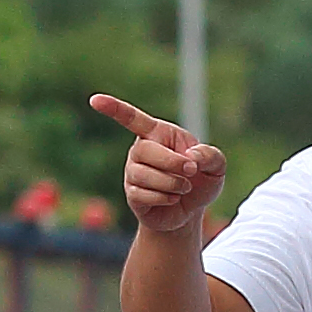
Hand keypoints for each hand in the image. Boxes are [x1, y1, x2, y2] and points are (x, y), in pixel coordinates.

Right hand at [98, 93, 224, 234]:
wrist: (191, 211)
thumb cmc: (201, 181)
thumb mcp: (216, 166)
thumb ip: (210, 155)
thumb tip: (190, 156)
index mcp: (158, 134)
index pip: (132, 118)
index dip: (113, 109)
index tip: (95, 100)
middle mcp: (140, 150)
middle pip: (144, 150)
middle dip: (172, 163)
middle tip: (191, 171)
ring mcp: (133, 173)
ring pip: (143, 174)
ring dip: (171, 183)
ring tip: (183, 187)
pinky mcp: (132, 194)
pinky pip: (142, 194)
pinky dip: (164, 197)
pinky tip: (172, 198)